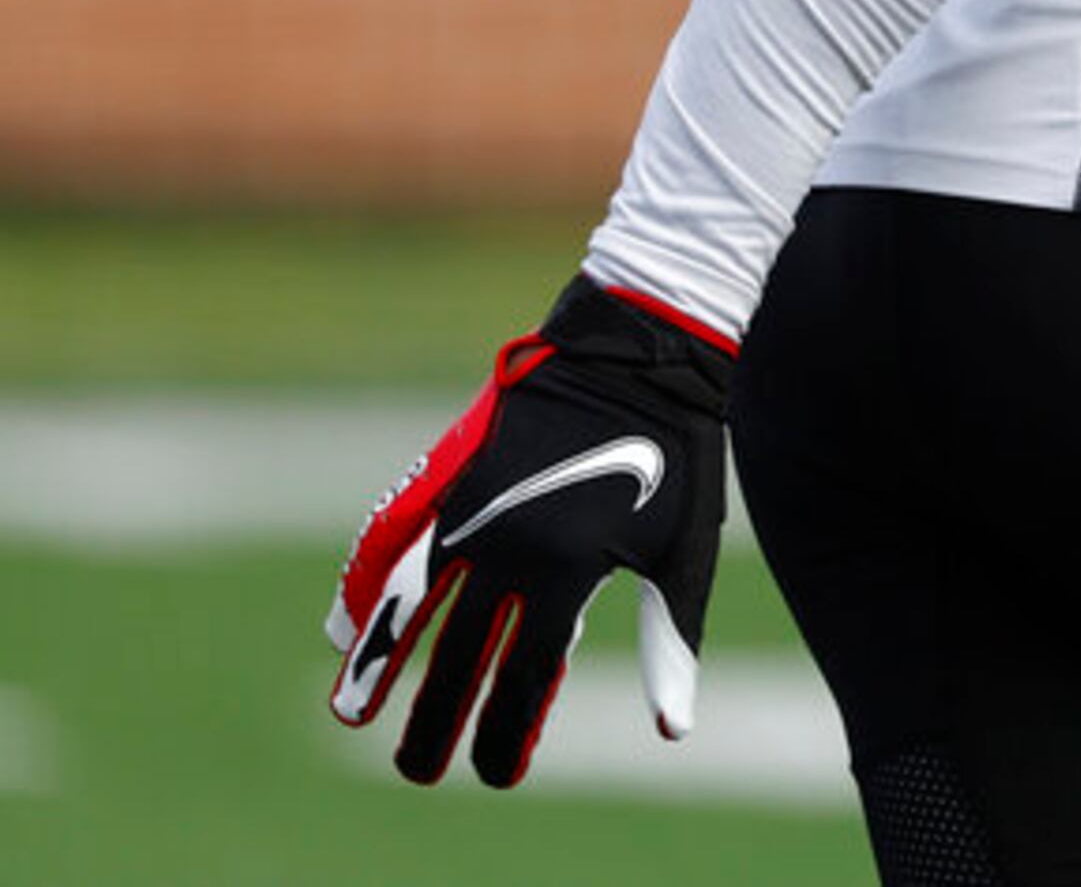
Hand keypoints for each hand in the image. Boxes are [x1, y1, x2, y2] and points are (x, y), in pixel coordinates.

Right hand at [326, 274, 734, 785]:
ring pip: (408, 602)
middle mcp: (512, 545)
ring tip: (350, 712)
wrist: (639, 355)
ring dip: (376, 662)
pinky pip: (392, 539)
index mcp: (572, 569)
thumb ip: (669, 641)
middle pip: (460, 655)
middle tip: (420, 771)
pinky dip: (363, 584)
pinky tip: (345, 625)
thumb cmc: (675, 456)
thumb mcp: (684, 551)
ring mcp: (473, 508)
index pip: (526, 675)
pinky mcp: (450, 474)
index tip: (494, 776)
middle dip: (436, 720)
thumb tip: (672, 728)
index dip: (507, 732)